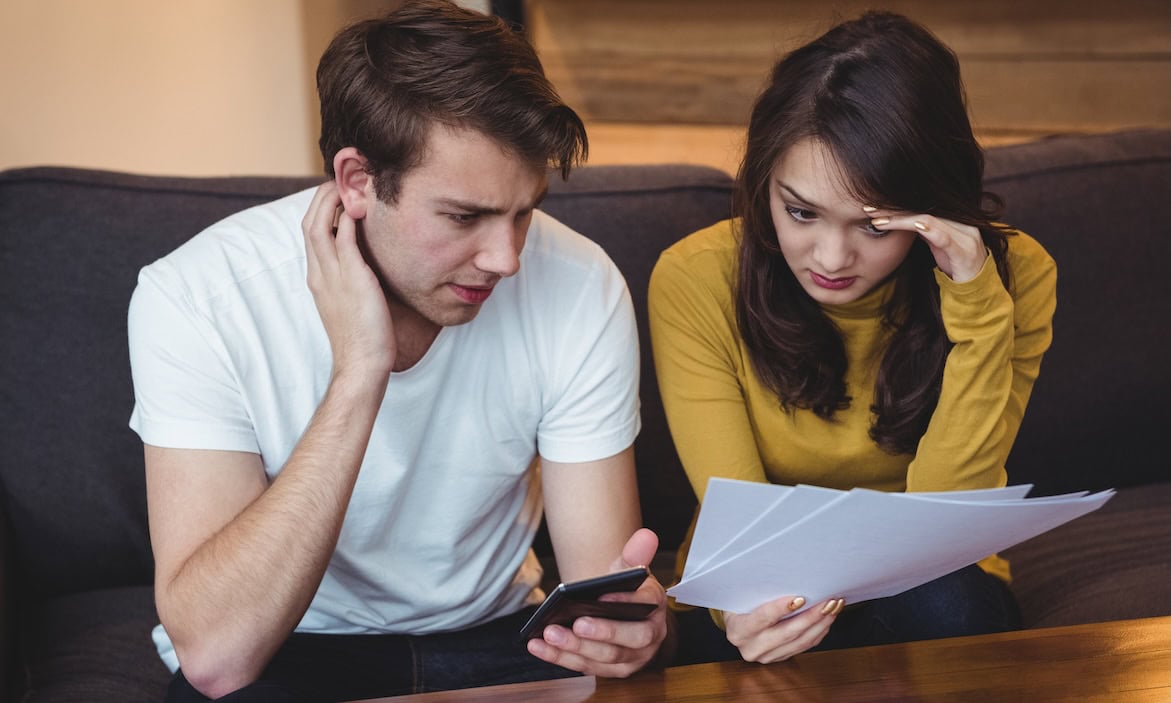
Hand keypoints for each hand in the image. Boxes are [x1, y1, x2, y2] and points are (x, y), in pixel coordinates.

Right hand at [302, 182, 395, 379]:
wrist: (362, 364)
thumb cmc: (363, 339)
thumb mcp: (352, 303)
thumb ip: (352, 281)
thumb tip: (365, 267)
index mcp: (317, 279)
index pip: (310, 234)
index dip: (321, 211)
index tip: (337, 196)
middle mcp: (319, 274)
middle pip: (308, 223)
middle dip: (321, 198)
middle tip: (340, 181)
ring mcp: (332, 276)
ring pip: (318, 225)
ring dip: (330, 201)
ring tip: (347, 185)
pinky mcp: (352, 279)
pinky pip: (344, 239)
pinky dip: (348, 219)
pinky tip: (360, 207)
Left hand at [527, 528, 669, 677]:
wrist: (620, 613)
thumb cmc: (624, 590)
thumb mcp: (628, 571)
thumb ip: (634, 555)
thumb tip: (646, 536)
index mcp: (655, 606)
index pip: (647, 604)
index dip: (626, 600)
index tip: (602, 595)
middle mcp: (649, 637)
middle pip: (630, 640)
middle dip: (602, 633)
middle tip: (576, 624)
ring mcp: (632, 658)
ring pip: (605, 658)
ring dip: (575, 647)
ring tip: (550, 632)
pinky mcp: (610, 670)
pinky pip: (585, 666)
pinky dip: (560, 657)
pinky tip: (539, 645)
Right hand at [724, 595, 843, 662]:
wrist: (736, 622)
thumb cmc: (740, 602)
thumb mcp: (742, 594)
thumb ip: (758, 589)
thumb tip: (787, 576)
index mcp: (738, 630)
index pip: (761, 619)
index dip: (781, 609)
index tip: (800, 598)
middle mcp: (751, 648)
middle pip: (787, 634)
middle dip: (811, 616)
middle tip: (828, 601)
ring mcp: (767, 656)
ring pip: (800, 642)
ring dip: (821, 624)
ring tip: (833, 607)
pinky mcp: (780, 657)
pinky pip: (804, 646)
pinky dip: (819, 631)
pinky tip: (827, 618)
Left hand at [868, 210, 987, 282]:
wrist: (976, 289)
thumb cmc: (955, 264)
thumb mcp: (936, 244)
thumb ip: (923, 229)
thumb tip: (899, 217)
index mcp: (953, 218)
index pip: (920, 206)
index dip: (895, 205)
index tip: (871, 206)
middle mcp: (961, 222)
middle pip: (922, 209)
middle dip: (893, 209)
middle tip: (868, 209)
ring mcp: (965, 235)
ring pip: (929, 220)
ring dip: (901, 220)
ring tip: (878, 221)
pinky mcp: (965, 251)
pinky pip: (945, 237)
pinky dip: (929, 229)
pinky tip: (915, 225)